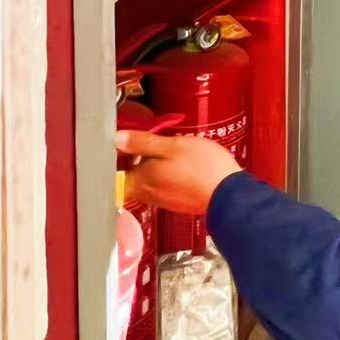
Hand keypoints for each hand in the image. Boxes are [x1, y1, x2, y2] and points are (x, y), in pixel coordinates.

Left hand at [117, 131, 241, 215]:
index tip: (117, 144)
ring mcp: (161, 199)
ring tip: (161, 150)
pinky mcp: (175, 201)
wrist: (227, 193)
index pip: (112, 174)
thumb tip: (118, 139)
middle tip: (140, 142)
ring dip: (147, 167)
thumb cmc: (202, 168)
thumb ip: (143, 142)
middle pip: (127, 178)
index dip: (112, 158)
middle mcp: (146, 193)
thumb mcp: (173, 145)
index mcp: (141, 180)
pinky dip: (162, 175)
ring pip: (144, 182)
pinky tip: (176, 164)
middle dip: (131, 160)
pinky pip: (160, 186)